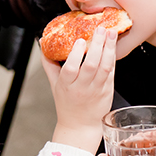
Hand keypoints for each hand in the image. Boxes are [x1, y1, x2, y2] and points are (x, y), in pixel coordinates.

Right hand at [43, 27, 116, 153]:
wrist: (80, 126)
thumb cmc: (67, 104)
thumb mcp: (54, 85)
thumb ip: (49, 64)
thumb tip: (42, 44)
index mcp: (67, 85)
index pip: (71, 69)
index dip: (76, 54)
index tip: (80, 40)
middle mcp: (82, 88)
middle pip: (91, 65)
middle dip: (97, 45)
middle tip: (101, 29)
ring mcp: (96, 90)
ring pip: (104, 68)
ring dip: (109, 49)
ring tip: (111, 34)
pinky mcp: (107, 91)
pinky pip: (111, 73)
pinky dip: (113, 59)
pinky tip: (113, 47)